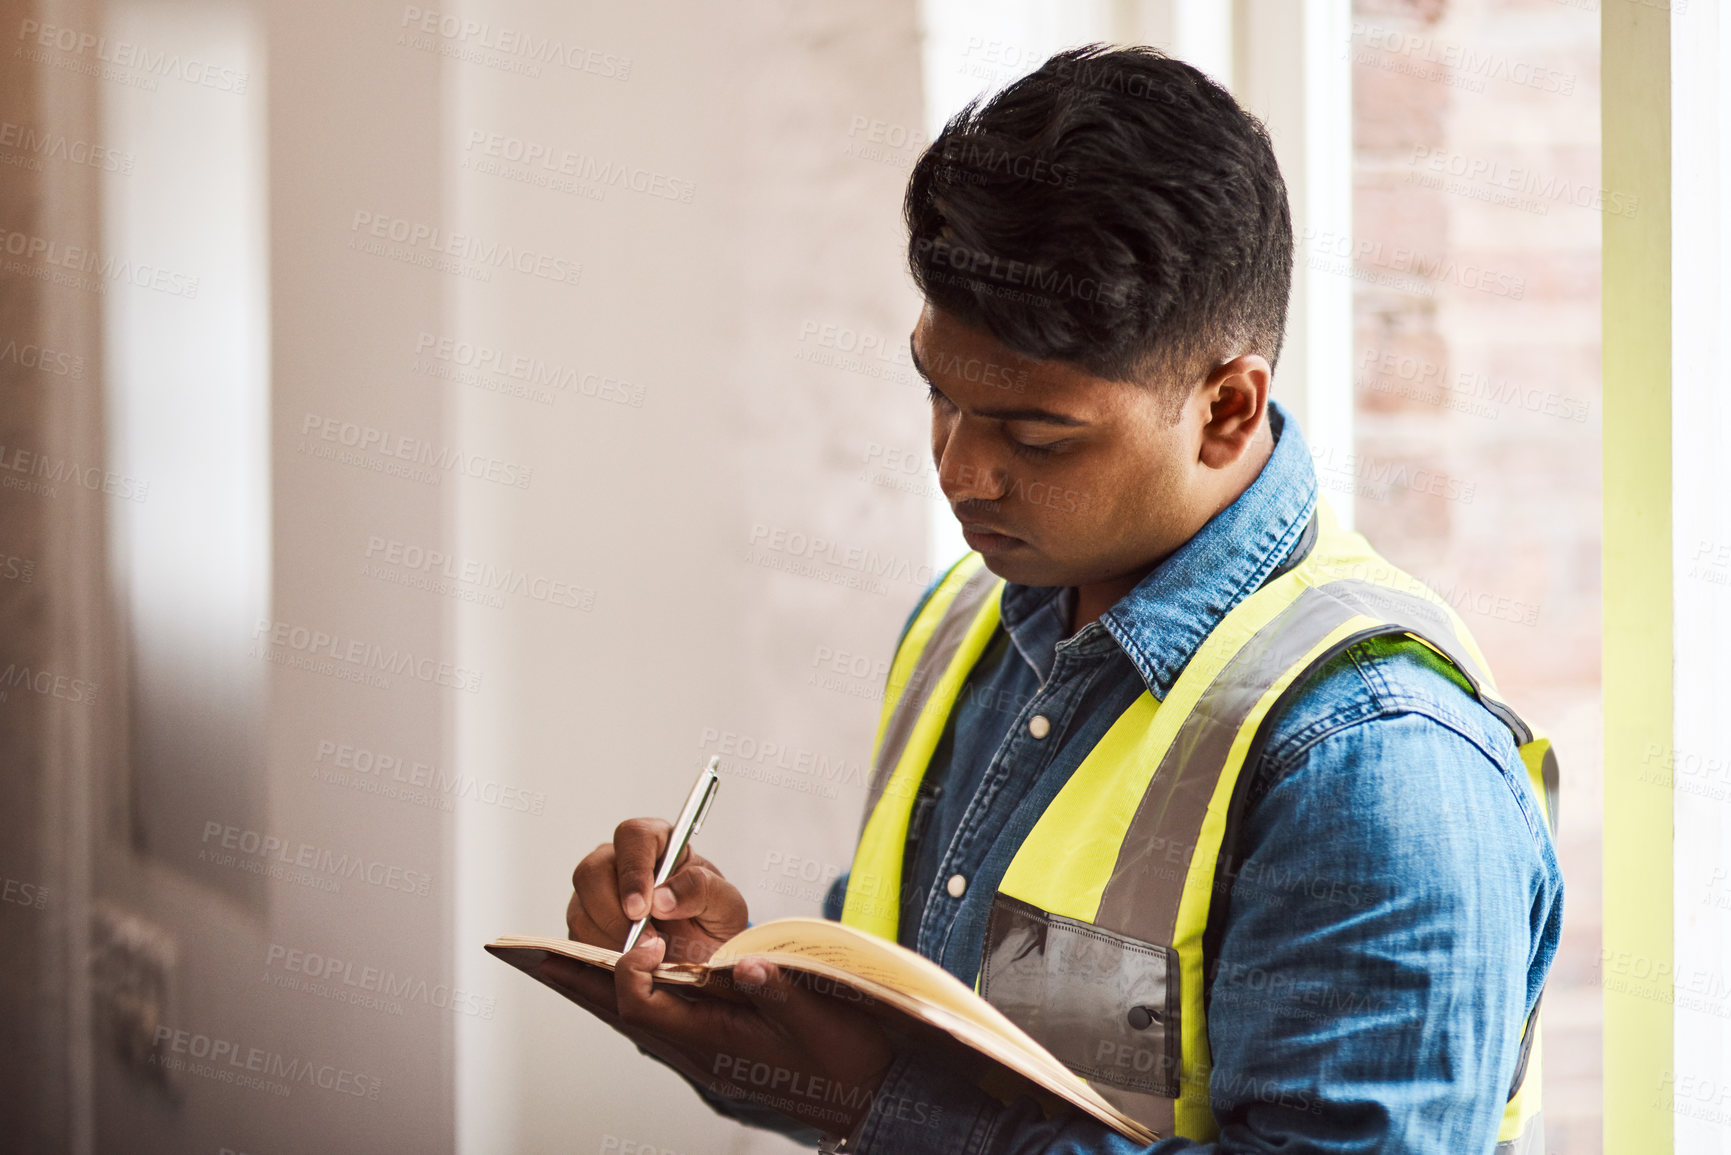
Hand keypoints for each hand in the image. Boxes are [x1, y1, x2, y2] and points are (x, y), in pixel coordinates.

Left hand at [538, 939, 893, 1137]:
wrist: (865, 1095)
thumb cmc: (844, 1057)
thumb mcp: (821, 1019)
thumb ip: (779, 991)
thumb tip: (744, 966)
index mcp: (714, 1047)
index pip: (644, 1007)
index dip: (631, 968)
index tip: (641, 935)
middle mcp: (697, 1054)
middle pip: (620, 1014)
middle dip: (578, 982)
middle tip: (535, 956)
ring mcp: (700, 1055)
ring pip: (632, 1018)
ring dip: (598, 988)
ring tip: (564, 962)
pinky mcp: (708, 1050)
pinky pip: (653, 1021)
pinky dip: (629, 996)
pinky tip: (622, 978)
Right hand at [567, 817, 747, 964]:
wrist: (703, 956)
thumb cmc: (712, 921)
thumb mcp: (726, 906)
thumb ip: (702, 890)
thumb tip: (662, 897)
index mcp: (657, 843)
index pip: (633, 837)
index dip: (633, 870)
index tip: (642, 908)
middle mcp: (619, 862)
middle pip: (592, 872)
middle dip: (613, 913)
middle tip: (643, 943)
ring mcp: (597, 893)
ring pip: (581, 908)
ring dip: (608, 938)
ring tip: (643, 957)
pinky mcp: (587, 925)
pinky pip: (578, 938)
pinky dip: (599, 955)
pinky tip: (628, 963)